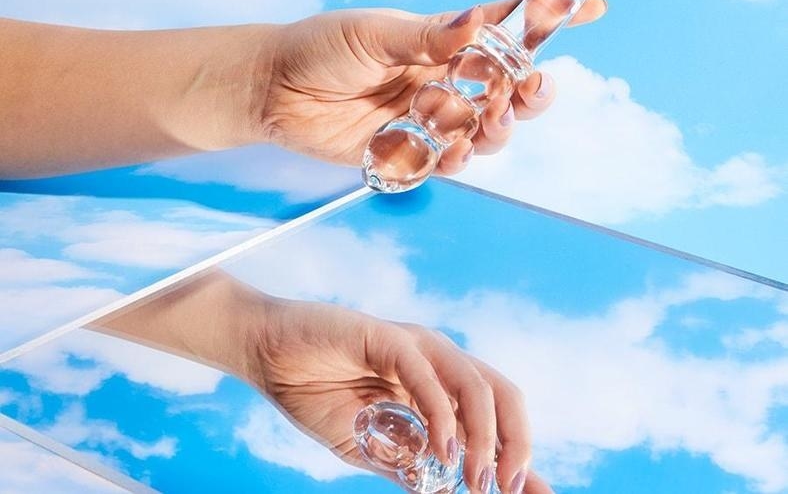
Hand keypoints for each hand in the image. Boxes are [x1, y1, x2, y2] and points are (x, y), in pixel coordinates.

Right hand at [245, 292, 554, 493]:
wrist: (269, 355)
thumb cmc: (317, 393)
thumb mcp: (371, 445)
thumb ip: (412, 464)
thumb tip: (457, 491)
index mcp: (438, 385)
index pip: (494, 415)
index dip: (520, 454)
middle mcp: (437, 362)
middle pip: (502, 394)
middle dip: (516, 443)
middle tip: (506, 490)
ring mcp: (414, 347)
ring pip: (474, 384)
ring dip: (485, 436)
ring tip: (480, 480)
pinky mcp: (385, 337)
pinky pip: (424, 372)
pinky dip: (440, 413)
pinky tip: (441, 449)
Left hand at [255, 0, 604, 172]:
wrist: (273, 91)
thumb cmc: (319, 48)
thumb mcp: (369, 34)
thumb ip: (424, 36)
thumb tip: (477, 21)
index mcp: (440, 39)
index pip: (504, 28)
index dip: (547, 19)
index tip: (591, 8)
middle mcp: (443, 77)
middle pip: (507, 87)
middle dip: (528, 90)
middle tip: (531, 90)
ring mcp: (429, 116)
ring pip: (485, 128)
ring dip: (496, 128)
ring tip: (486, 123)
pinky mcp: (409, 150)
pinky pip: (448, 160)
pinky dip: (458, 159)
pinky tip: (453, 153)